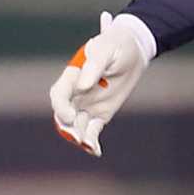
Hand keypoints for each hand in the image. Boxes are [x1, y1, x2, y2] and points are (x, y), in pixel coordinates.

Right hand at [49, 11, 155, 157]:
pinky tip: (95, 150)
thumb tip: (82, 86)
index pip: (58, 94)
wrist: (134, 49)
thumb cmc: (117, 44)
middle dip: (67, 127)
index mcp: (73, 76)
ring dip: (79, 136)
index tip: (69, 115)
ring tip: (90, 145)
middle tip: (79, 137)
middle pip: (63, 114)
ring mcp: (88, 105)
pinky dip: (91, 142)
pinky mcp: (101, 114)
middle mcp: (76, 93)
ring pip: (76, 126)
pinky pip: (92, 131)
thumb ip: (94, 67)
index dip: (60, 106)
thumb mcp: (106, 50)